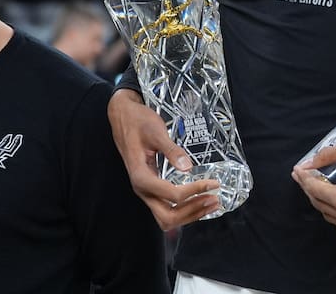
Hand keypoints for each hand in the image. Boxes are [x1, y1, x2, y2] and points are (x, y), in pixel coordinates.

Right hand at [107, 89, 219, 229]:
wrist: (123, 118)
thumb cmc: (137, 123)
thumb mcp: (156, 132)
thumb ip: (171, 150)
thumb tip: (187, 167)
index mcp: (140, 176)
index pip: (171, 195)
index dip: (194, 191)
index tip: (211, 183)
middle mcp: (142, 189)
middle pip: (167, 217)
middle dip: (192, 211)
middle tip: (212, 199)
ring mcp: (146, 191)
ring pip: (167, 218)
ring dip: (189, 214)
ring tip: (210, 203)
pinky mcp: (151, 188)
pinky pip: (167, 208)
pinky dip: (184, 210)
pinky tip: (198, 201)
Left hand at [292, 139, 335, 241]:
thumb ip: (331, 155)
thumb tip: (309, 162)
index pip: (317, 192)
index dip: (305, 180)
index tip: (298, 170)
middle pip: (323, 207)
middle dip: (312, 190)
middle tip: (306, 175)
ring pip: (334, 219)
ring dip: (324, 203)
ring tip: (320, 186)